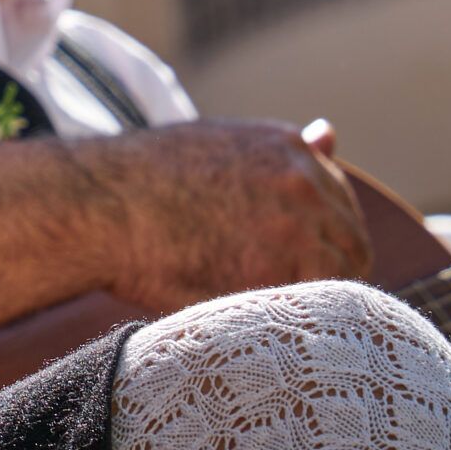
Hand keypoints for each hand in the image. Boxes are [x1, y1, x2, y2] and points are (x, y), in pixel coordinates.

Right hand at [90, 119, 372, 308]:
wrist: (98, 205)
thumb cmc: (145, 178)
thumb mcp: (219, 143)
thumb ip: (282, 150)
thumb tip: (330, 133)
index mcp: (288, 148)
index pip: (341, 204)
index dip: (321, 237)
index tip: (290, 258)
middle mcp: (303, 182)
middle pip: (352, 244)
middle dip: (326, 268)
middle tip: (278, 289)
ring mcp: (297, 227)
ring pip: (339, 279)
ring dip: (310, 294)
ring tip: (262, 303)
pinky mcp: (280, 272)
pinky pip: (313, 306)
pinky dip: (293, 316)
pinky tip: (256, 312)